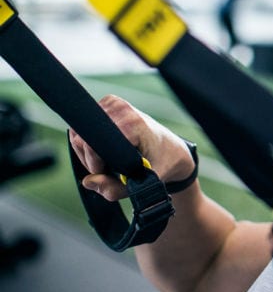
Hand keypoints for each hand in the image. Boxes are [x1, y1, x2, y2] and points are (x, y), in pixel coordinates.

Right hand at [68, 95, 195, 200]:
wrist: (172, 149)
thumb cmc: (161, 163)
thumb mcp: (145, 182)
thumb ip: (116, 189)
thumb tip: (88, 182)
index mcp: (133, 124)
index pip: (92, 144)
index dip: (93, 163)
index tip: (105, 172)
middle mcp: (123, 109)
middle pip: (82, 139)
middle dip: (89, 159)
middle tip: (107, 169)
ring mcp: (115, 103)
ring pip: (79, 132)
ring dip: (87, 152)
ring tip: (108, 160)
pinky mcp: (110, 103)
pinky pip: (84, 125)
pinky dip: (89, 141)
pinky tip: (106, 148)